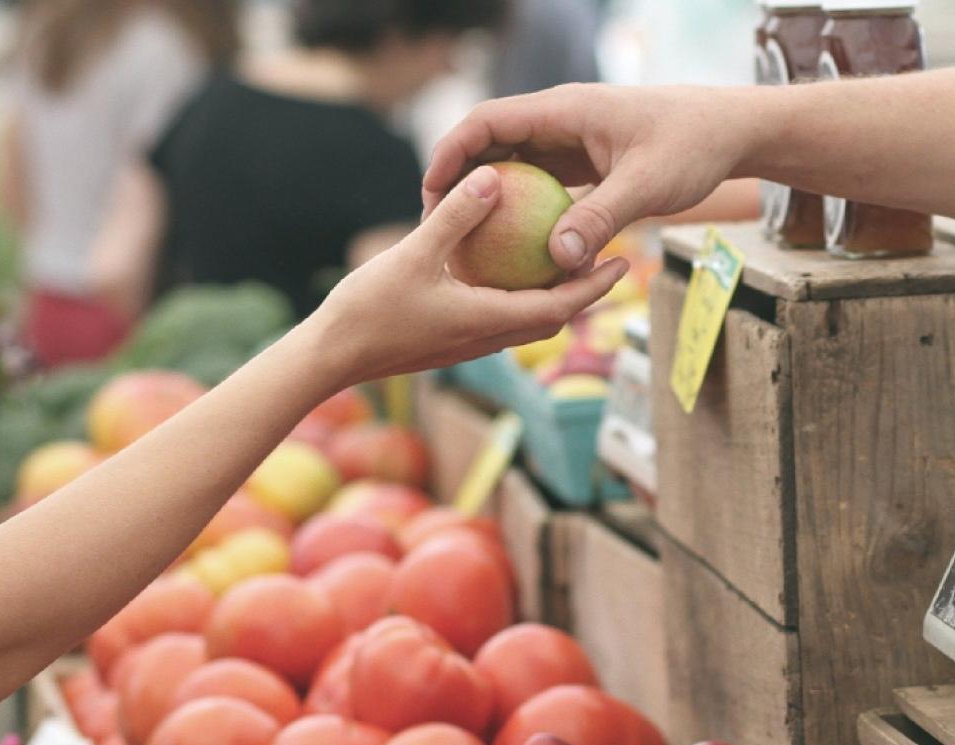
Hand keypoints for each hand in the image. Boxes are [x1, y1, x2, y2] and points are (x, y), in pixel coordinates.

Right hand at [313, 165, 628, 387]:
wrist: (331, 357)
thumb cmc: (369, 309)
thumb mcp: (414, 254)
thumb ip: (456, 217)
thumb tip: (493, 177)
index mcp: (489, 321)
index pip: (560, 307)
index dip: (595, 286)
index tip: (624, 262)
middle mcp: (488, 338)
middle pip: (553, 317)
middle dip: (586, 292)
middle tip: (611, 259)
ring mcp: (469, 343)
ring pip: (527, 321)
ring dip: (554, 296)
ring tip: (569, 262)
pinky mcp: (451, 341)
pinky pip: (499, 318)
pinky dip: (518, 297)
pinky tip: (508, 270)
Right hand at [422, 84, 760, 271]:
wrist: (730, 132)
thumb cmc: (693, 147)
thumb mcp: (647, 185)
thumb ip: (601, 218)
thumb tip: (557, 260)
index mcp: (565, 110)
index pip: (488, 122)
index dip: (452, 153)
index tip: (431, 191)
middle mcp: (561, 121)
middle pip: (492, 144)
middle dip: (460, 180)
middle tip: (436, 225)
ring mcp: (572, 142)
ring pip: (515, 166)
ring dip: (490, 199)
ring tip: (466, 241)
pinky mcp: (585, 163)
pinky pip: (542, 185)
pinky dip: (524, 211)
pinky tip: (514, 250)